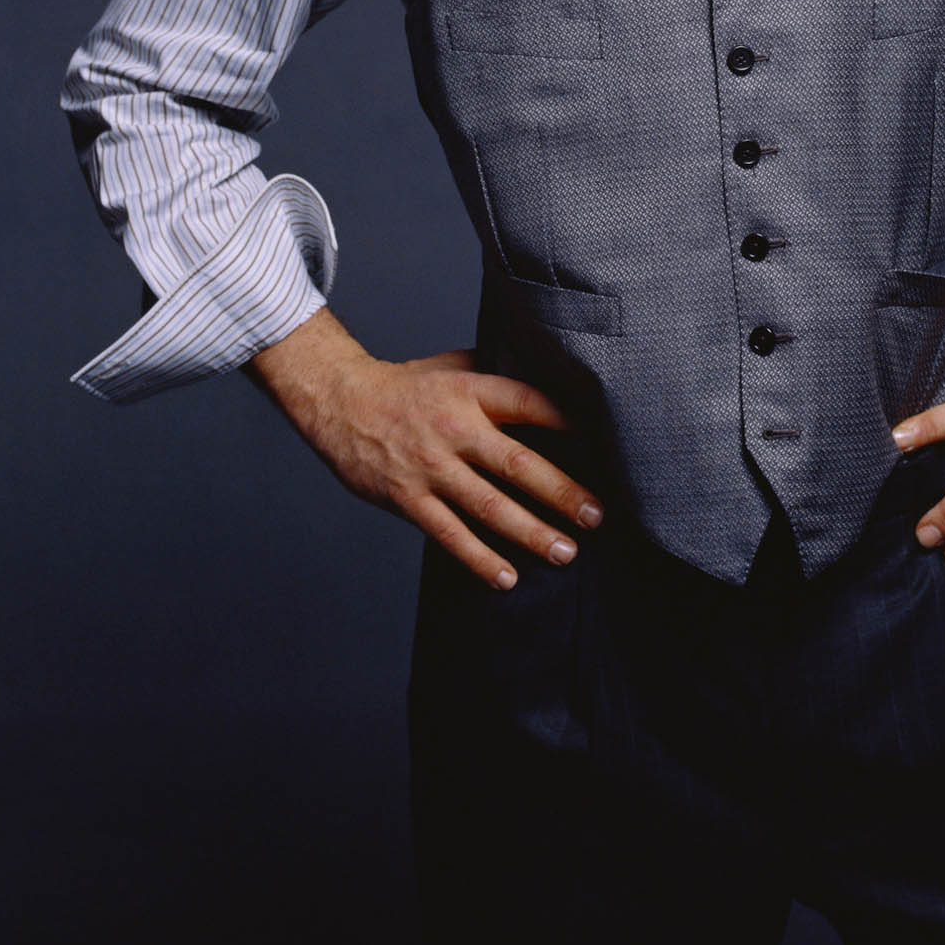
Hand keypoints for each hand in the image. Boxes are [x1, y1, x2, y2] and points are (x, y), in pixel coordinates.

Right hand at [245, 306, 605, 590]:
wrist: (340, 402)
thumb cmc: (407, 385)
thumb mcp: (454, 366)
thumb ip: (498, 376)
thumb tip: (553, 383)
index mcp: (470, 391)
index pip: (529, 404)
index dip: (567, 422)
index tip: (604, 444)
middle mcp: (453, 428)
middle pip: (517, 463)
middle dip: (561, 492)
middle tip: (596, 515)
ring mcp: (430, 467)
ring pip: (487, 506)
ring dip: (530, 532)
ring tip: (565, 552)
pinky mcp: (407, 498)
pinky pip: (449, 534)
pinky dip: (479, 558)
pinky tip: (507, 577)